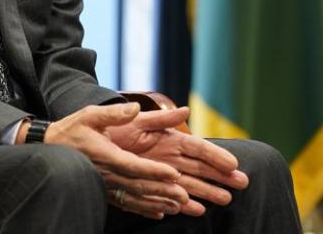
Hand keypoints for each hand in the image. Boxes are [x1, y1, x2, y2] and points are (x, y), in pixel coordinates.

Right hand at [43, 102, 189, 219]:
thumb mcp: (90, 115)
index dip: (154, 170)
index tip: (173, 173)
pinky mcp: (104, 190)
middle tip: (184, 195)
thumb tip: (135, 107)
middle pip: (139, 185)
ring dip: (158, 202)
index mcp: (106, 154)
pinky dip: (144, 209)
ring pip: (135, 197)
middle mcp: (107, 173)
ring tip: (178, 205)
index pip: (133, 165)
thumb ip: (114, 113)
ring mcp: (105, 184)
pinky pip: (126, 203)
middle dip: (162, 190)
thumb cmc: (72, 130)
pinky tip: (158, 212)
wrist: (50, 148)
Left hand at [106, 106, 248, 215]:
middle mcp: (165, 155)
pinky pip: (168, 195)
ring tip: (226, 199)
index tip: (233, 164)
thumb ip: (157, 119)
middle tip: (242, 184)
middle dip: (220, 175)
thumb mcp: (131, 120)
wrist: (80, 140)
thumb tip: (185, 111)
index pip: (195, 147)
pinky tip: (197, 210)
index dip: (215, 155)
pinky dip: (182, 203)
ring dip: (206, 191)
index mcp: (164, 137)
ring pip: (187, 183)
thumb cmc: (106, 126)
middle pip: (198, 167)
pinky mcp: (146, 182)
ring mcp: (157, 170)